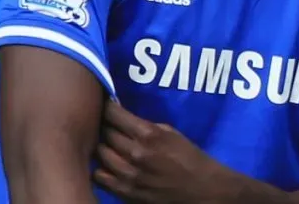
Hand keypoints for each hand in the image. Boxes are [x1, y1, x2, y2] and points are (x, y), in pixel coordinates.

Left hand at [94, 101, 227, 202]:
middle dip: (105, 126)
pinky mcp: (125, 192)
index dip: (108, 107)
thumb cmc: (188, 157)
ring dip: (102, 146)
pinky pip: (99, 177)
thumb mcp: (171, 133)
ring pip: (99, 153)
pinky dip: (101, 169)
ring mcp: (128, 174)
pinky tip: (108, 166)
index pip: (114, 114)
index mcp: (149, 134)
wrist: (200, 189)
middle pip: (104, 133)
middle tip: (107, 124)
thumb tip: (125, 120)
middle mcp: (135, 153)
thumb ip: (147, 126)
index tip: (107, 105)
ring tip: (108, 145)